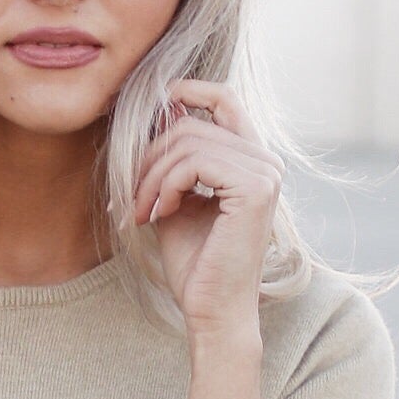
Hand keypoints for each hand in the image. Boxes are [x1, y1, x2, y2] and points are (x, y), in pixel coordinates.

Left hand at [130, 81, 280, 342]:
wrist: (211, 310)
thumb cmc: (194, 261)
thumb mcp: (176, 198)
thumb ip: (171, 159)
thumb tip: (158, 110)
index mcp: (252, 161)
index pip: (225, 99)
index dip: (188, 88)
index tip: (154, 103)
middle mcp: (266, 162)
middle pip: (191, 124)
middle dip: (149, 158)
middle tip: (132, 199)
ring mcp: (264, 173)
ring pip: (187, 142)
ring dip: (150, 178)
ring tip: (141, 212)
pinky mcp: (254, 189)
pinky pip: (193, 162)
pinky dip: (165, 186)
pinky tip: (159, 214)